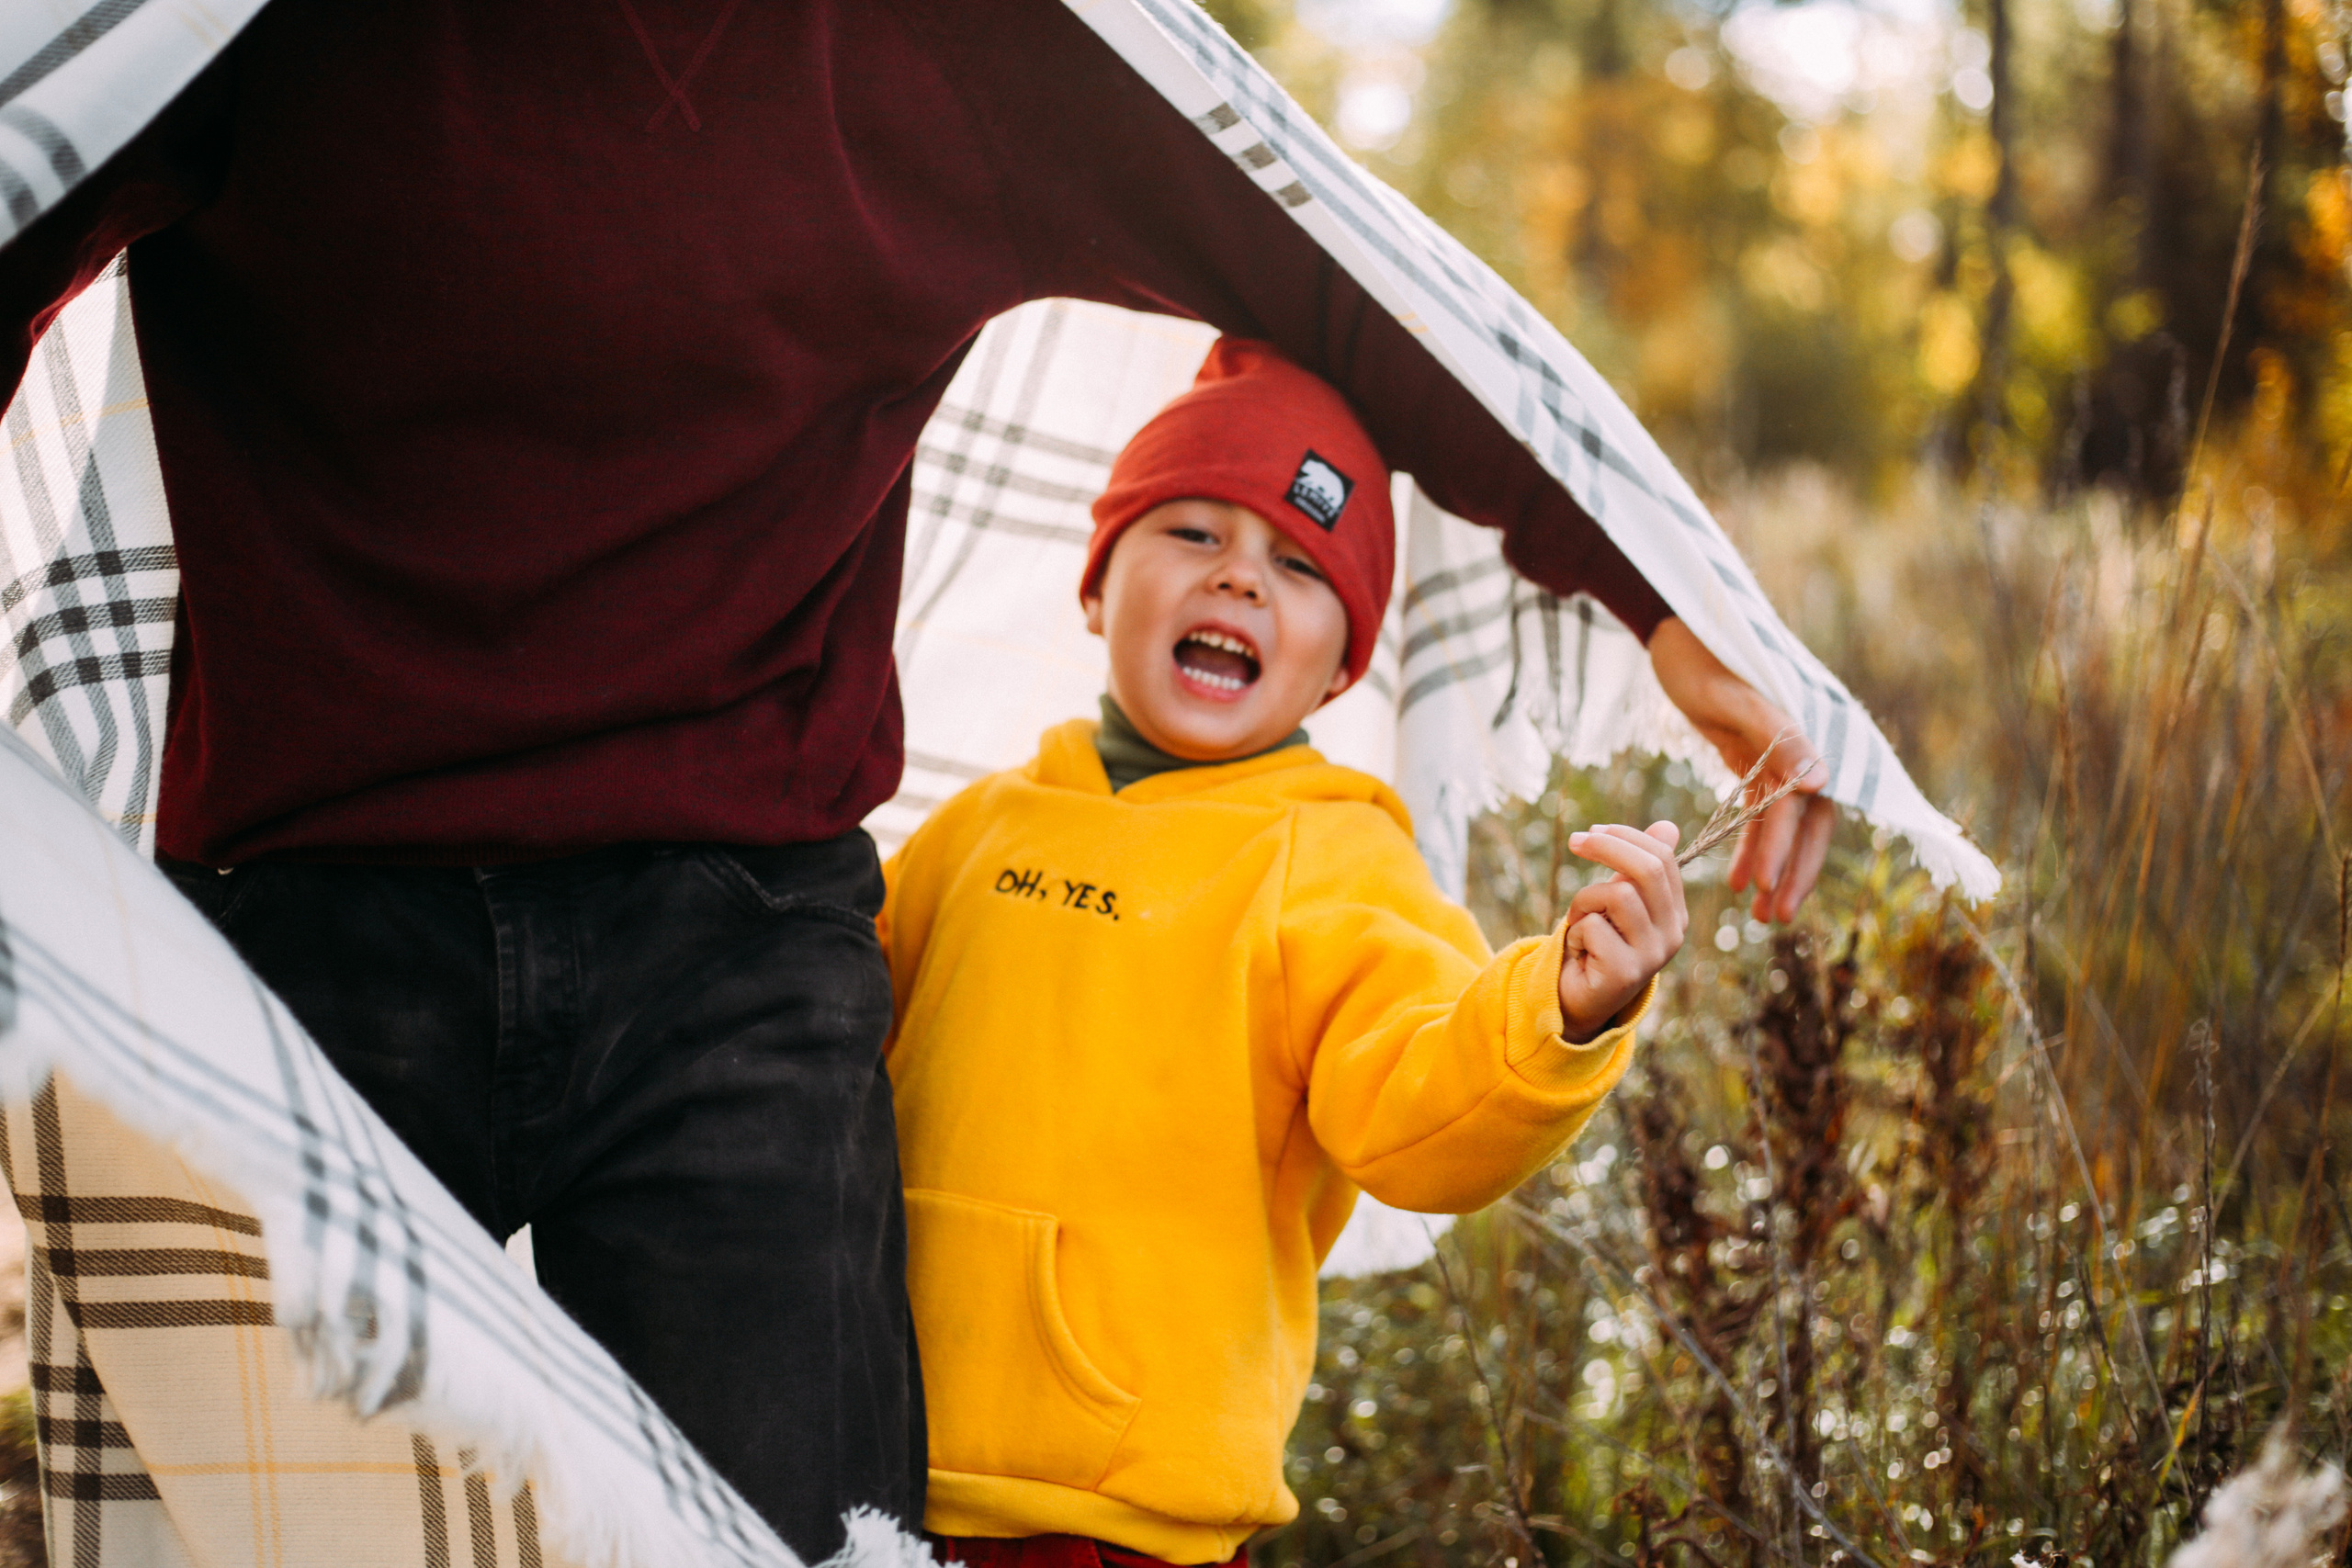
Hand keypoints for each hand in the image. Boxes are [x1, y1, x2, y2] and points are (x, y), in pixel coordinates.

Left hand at [1558, 821, 1687, 1041]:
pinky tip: (1580, 950)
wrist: (1580, 999)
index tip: (1592, 831)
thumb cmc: (1599, 944)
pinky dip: (1576, 931)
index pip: (1663, 858)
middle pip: (1647, 869)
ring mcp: (1652, 955)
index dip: (1626, 836)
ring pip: (1616, 894)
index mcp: (1675, 913)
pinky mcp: (1626, 972)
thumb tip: (1667, 825)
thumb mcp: (1619, 901)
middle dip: (1606, 846)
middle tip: (1575, 841)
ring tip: (1579, 920)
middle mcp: (1673, 934)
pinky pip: (1593, 926)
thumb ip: (1638, 868)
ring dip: (1584, 900)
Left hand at [1647, 616, 1832, 922]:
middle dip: (1791, 871)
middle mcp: (1799, 749)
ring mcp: (1779, 756)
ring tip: (1757, 910)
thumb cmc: (1698, 657)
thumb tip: (1823, 784)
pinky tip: (1736, 877)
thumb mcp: (1730, 697)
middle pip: (1805, 824)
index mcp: (1801, 735)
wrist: (1676, 627)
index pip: (1800, 807)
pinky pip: (1763, 812)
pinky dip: (1752, 844)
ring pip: (1785, 824)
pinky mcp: (1757, 758)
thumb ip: (1779, 737)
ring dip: (1773, 866)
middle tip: (1773, 917)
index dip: (1785, 849)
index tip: (1763, 888)